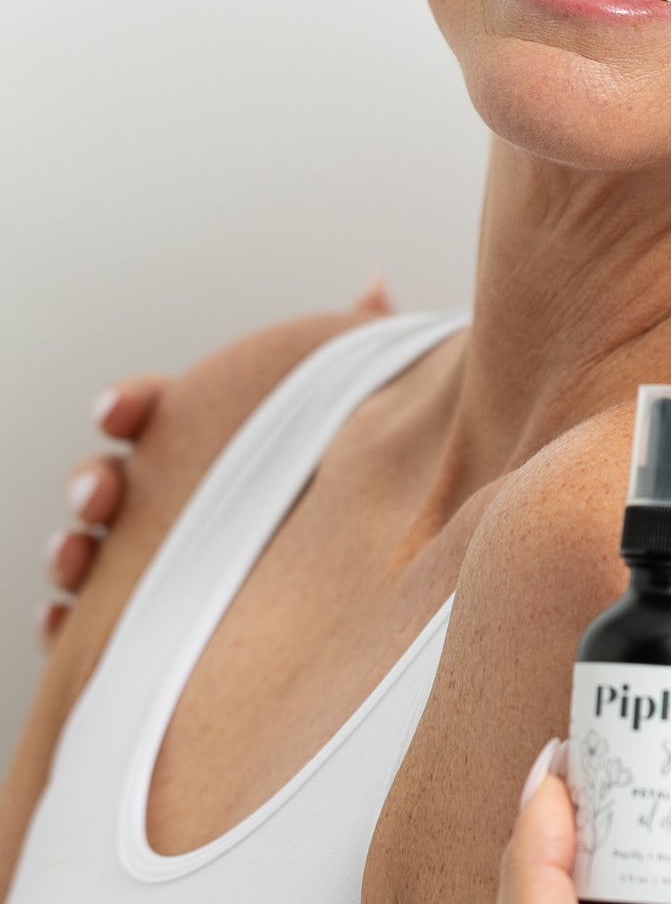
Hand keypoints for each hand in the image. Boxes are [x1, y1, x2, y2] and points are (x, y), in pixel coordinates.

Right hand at [36, 275, 393, 643]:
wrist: (363, 569)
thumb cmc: (345, 472)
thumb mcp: (356, 412)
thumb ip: (358, 348)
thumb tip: (374, 280)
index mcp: (202, 437)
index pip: (149, 408)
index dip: (129, 405)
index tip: (123, 410)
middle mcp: (166, 495)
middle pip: (104, 480)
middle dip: (91, 483)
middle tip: (98, 495)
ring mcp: (148, 557)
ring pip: (86, 549)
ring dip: (68, 548)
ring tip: (75, 556)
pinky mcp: (143, 620)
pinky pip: (90, 623)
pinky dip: (64, 620)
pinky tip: (63, 620)